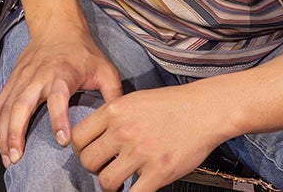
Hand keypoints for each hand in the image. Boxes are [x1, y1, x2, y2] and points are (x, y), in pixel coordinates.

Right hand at [0, 24, 124, 164]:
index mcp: (62, 73)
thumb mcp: (105, 69)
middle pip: (21, 104)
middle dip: (16, 132)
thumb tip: (119, 121)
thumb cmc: (80, 50)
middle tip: (18, 157)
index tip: (63, 140)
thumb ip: (113, 95)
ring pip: (6, 106)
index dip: (59, 119)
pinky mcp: (12, 80)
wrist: (56, 26)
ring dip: (4, 133)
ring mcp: (22, 78)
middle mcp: (38, 76)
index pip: (58, 97)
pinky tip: (0, 140)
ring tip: (9, 157)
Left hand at [71, 84, 230, 191]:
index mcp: (114, 111)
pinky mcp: (158, 171)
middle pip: (88, 160)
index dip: (81, 149)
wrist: (205, 109)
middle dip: (94, 168)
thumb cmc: (174, 104)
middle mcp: (123, 131)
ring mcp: (140, 152)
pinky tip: (135, 189)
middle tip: (105, 168)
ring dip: (110, 185)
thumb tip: (96, 134)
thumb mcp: (134, 99)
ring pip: (106, 181)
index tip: (88, 153)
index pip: (78, 137)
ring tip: (120, 181)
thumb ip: (113, 116)